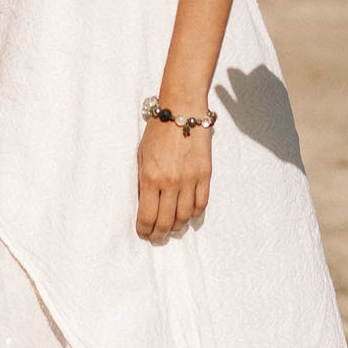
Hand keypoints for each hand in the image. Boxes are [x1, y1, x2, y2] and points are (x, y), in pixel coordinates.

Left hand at [136, 113, 211, 240]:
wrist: (182, 111)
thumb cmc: (158, 131)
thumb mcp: (142, 156)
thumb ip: (144, 181)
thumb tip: (145, 205)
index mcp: (150, 177)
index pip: (147, 216)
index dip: (144, 230)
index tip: (143, 233)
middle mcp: (171, 182)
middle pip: (166, 222)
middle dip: (159, 234)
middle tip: (157, 237)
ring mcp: (190, 180)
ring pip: (184, 217)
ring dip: (177, 227)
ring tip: (172, 228)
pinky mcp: (205, 175)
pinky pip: (201, 204)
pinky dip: (193, 214)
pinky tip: (187, 214)